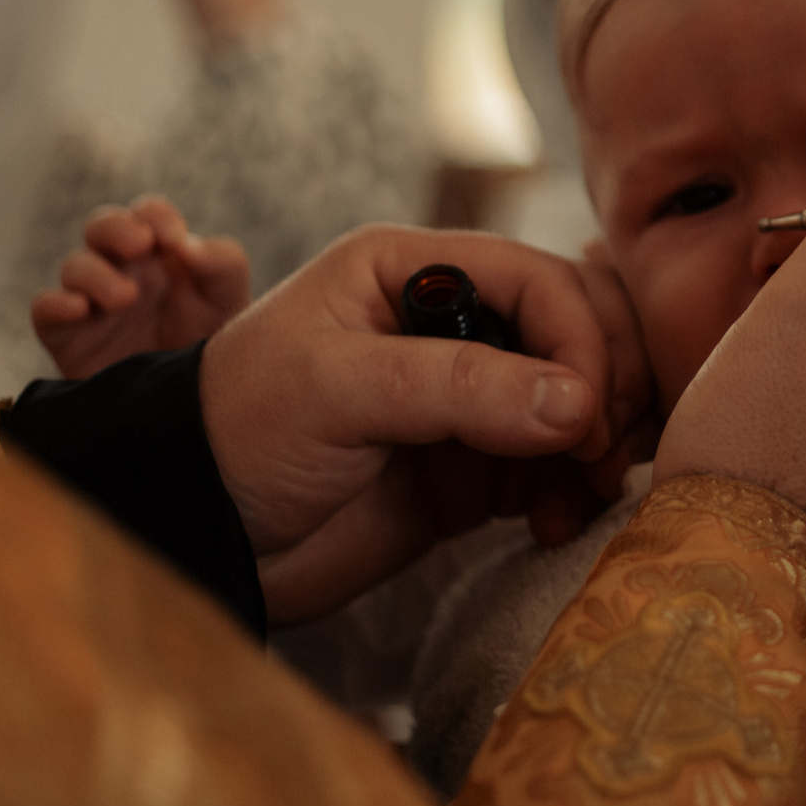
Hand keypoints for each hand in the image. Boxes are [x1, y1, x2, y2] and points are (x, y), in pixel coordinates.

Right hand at [30, 195, 250, 379]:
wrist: (196, 409)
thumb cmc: (212, 345)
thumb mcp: (229, 299)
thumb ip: (219, 261)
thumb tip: (184, 245)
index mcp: (160, 254)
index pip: (147, 214)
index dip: (155, 216)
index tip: (174, 238)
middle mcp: (123, 271)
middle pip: (101, 226)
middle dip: (116, 228)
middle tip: (140, 245)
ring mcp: (93, 303)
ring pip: (75, 266)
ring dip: (96, 274)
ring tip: (125, 297)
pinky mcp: (68, 338)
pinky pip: (45, 309)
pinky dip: (56, 303)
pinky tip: (80, 309)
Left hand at [200, 225, 653, 624]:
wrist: (198, 534)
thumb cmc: (240, 431)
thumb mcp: (340, 390)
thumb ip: (461, 388)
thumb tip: (580, 404)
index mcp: (414, 271)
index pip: (540, 279)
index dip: (580, 339)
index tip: (585, 412)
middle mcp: (453, 325)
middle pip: (580, 331)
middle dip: (607, 387)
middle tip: (597, 452)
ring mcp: (469, 400)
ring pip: (581, 401)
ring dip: (600, 444)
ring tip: (583, 493)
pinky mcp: (474, 470)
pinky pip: (555, 468)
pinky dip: (573, 493)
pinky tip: (554, 523)